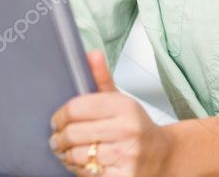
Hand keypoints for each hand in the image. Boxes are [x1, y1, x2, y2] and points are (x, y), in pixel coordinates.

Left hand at [49, 50, 173, 175]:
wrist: (162, 155)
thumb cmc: (136, 127)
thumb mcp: (122, 101)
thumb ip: (102, 79)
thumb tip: (91, 54)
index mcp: (124, 106)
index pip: (76, 108)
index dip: (59, 116)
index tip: (56, 121)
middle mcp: (127, 129)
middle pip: (73, 133)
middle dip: (58, 139)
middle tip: (56, 140)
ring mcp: (126, 155)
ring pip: (77, 155)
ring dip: (66, 156)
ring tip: (67, 152)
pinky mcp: (123, 176)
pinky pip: (87, 173)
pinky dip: (79, 170)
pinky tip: (81, 164)